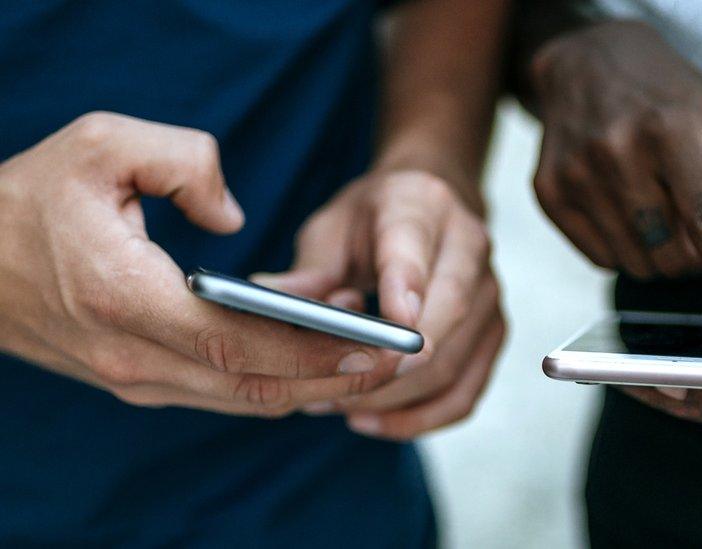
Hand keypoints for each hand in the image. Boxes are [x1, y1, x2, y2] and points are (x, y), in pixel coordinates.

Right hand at [0, 112, 399, 416]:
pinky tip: (312, 356)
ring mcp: (133, 379)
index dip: (313, 352)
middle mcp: (133, 356)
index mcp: (125, 298)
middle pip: (254, 386)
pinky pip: (221, 392)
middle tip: (396, 359)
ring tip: (367, 354)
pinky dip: (273, 381)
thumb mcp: (103, 146)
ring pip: (241, 399)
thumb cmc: (31, 199)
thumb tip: (235, 218)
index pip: (239, 344)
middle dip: (332, 379)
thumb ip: (185, 162)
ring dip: (309, 384)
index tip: (375, 345)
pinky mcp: (137, 381)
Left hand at [251, 169, 504, 438]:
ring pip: (452, 365)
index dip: (402, 290)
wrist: (432, 207)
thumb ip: (309, 270)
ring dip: (393, 398)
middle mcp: (469, 248)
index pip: (415, 249)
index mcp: (423, 206)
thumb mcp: (331, 228)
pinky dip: (418, 417)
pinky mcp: (493, 334)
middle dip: (389, 364)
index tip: (383, 329)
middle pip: (445, 317)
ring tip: (338, 406)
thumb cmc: (374, 220)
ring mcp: (490, 294)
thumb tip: (269, 302)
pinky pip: (463, 394)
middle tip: (332, 390)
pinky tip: (371, 420)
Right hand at [529, 20, 701, 339]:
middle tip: (692, 211)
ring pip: (637, 266)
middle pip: (673, 255)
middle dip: (695, 254)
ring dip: (661, 254)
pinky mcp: (548, 194)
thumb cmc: (671, 100)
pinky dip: (625, 249)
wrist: (588, 64)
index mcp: (673, 131)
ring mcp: (575, 175)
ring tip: (657, 204)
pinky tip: (624, 207)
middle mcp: (616, 152)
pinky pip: (602, 261)